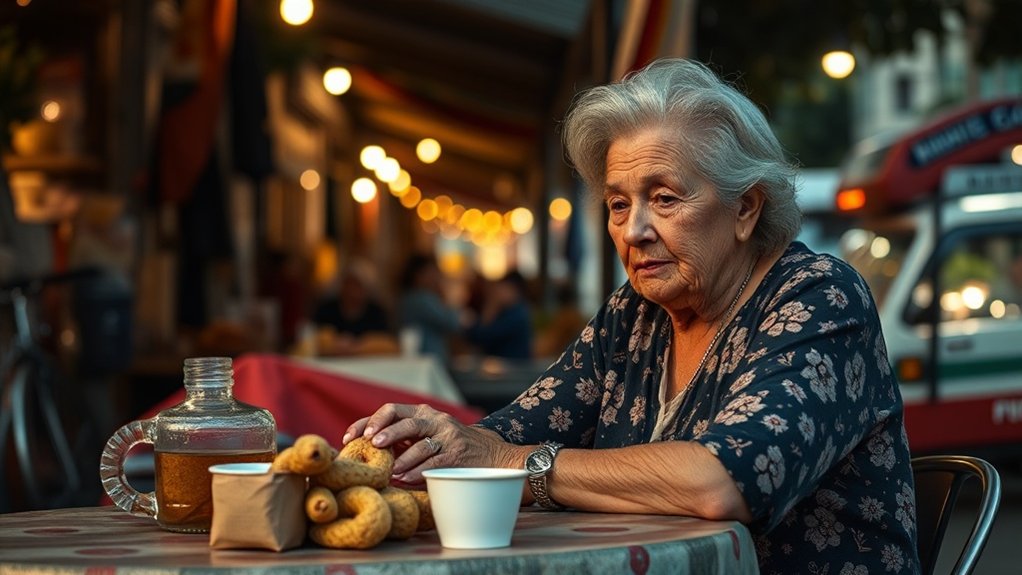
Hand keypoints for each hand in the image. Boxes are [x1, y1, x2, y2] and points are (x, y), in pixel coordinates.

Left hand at [343, 403, 519, 484]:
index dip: (369, 421)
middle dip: (386, 431)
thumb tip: (360, 452)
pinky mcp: (457, 454)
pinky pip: (435, 463)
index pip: (391, 409)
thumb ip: (400, 439)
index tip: (351, 437)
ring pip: (422, 443)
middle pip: (407, 421)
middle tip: (371, 443)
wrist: (488, 454)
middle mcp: (435, 420)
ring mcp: (447, 437)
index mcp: (422, 412)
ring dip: (403, 457)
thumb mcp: (424, 435)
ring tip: (389, 470)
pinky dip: (418, 472)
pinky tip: (405, 479)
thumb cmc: (446, 446)